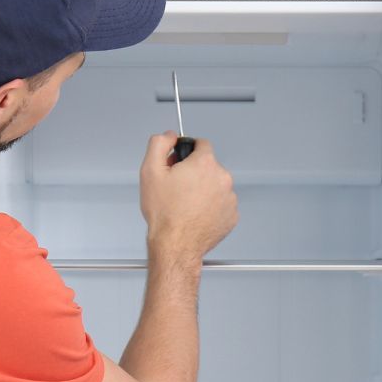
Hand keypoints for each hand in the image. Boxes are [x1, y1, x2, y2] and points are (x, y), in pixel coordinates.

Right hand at [138, 132, 237, 261]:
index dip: (187, 152)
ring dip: (204, 191)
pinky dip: (211, 207)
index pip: (201, 144)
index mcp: (204, 163)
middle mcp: (222, 178)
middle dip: (194, 173)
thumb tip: (169, 135)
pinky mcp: (231, 215)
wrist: (176, 245)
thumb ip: (159, 144)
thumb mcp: (150, 171)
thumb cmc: (165, 214)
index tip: (180, 163)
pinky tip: (196, 214)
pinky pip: (221, 204)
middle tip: (178, 188)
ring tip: (186, 205)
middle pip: (208, 166)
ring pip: (215, 186)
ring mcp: (229, 198)